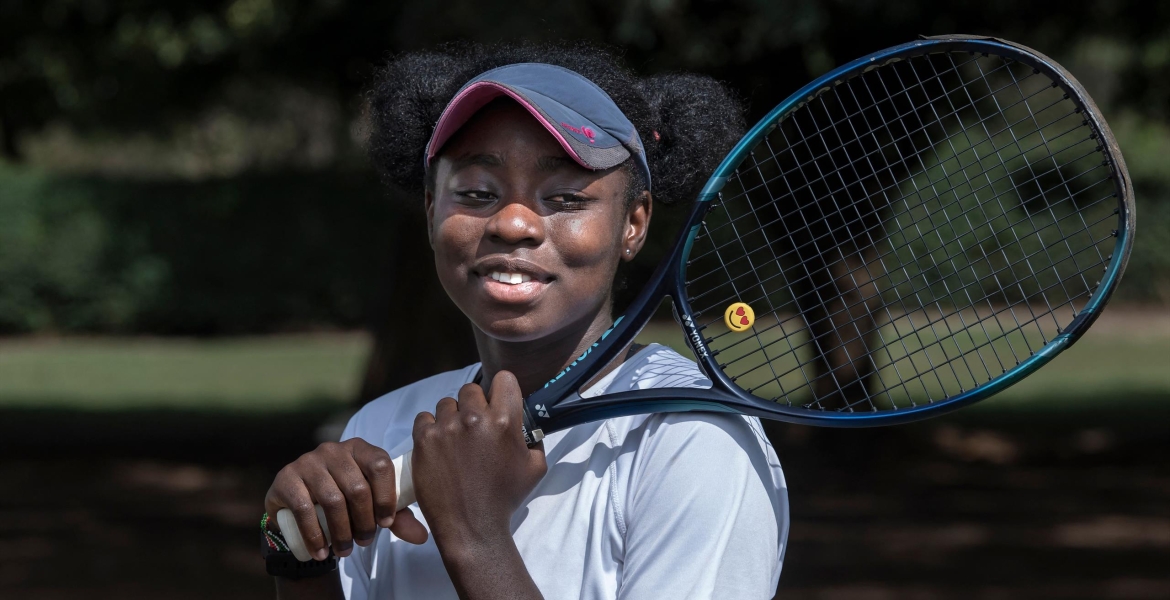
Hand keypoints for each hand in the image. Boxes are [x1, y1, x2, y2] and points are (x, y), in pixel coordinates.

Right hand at [265, 437, 429, 560]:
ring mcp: (308, 461)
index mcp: (360, 448)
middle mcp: (334, 449)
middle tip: (364, 542)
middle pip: (357, 487)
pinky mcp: (287, 477)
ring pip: (332, 500)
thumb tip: (422, 536)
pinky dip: (315, 535)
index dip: (386, 497)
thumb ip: (396, 517)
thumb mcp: (371, 504)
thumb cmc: (343, 499)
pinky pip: (303, 508)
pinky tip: (321, 552)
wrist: (298, 503)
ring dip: (341, 532)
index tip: (386, 524)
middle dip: (364, 522)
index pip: (380, 465)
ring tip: (345, 551)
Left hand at [411, 370, 547, 550]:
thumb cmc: (504, 499)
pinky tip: (438, 444)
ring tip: (455, 439)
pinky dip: (430, 427)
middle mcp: (475, 419)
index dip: (502, 390)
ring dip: (452, 416)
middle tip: (475, 426)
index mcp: (504, 421)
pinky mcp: (424, 440)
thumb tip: (527, 424)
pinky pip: (424, 418)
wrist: (471, 527)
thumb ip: (534, 439)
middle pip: (472, 389)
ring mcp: (447, 428)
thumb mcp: (535, 468)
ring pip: (447, 403)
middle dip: (475, 404)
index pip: (503, 379)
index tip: (498, 402)